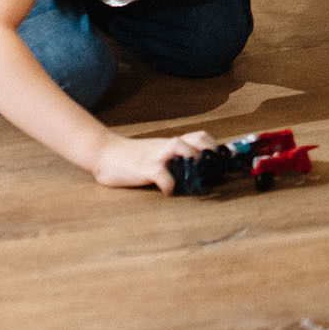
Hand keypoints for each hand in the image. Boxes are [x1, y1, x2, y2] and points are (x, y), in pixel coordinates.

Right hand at [92, 129, 220, 192]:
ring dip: (192, 160)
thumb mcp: (156, 153)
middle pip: (197, 138)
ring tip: (196, 176)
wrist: (105, 152)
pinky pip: (161, 175)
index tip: (223, 160)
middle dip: (210, 152)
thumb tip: (193, 171)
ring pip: (179, 146)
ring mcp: (156, 155)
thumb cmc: (132, 157)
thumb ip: (172, 158)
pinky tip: (170, 193)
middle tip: (213, 170)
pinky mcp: (144, 168)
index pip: (200, 136)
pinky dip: (169, 185)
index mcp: (171, 144)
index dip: (215, 147)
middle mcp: (167, 146)